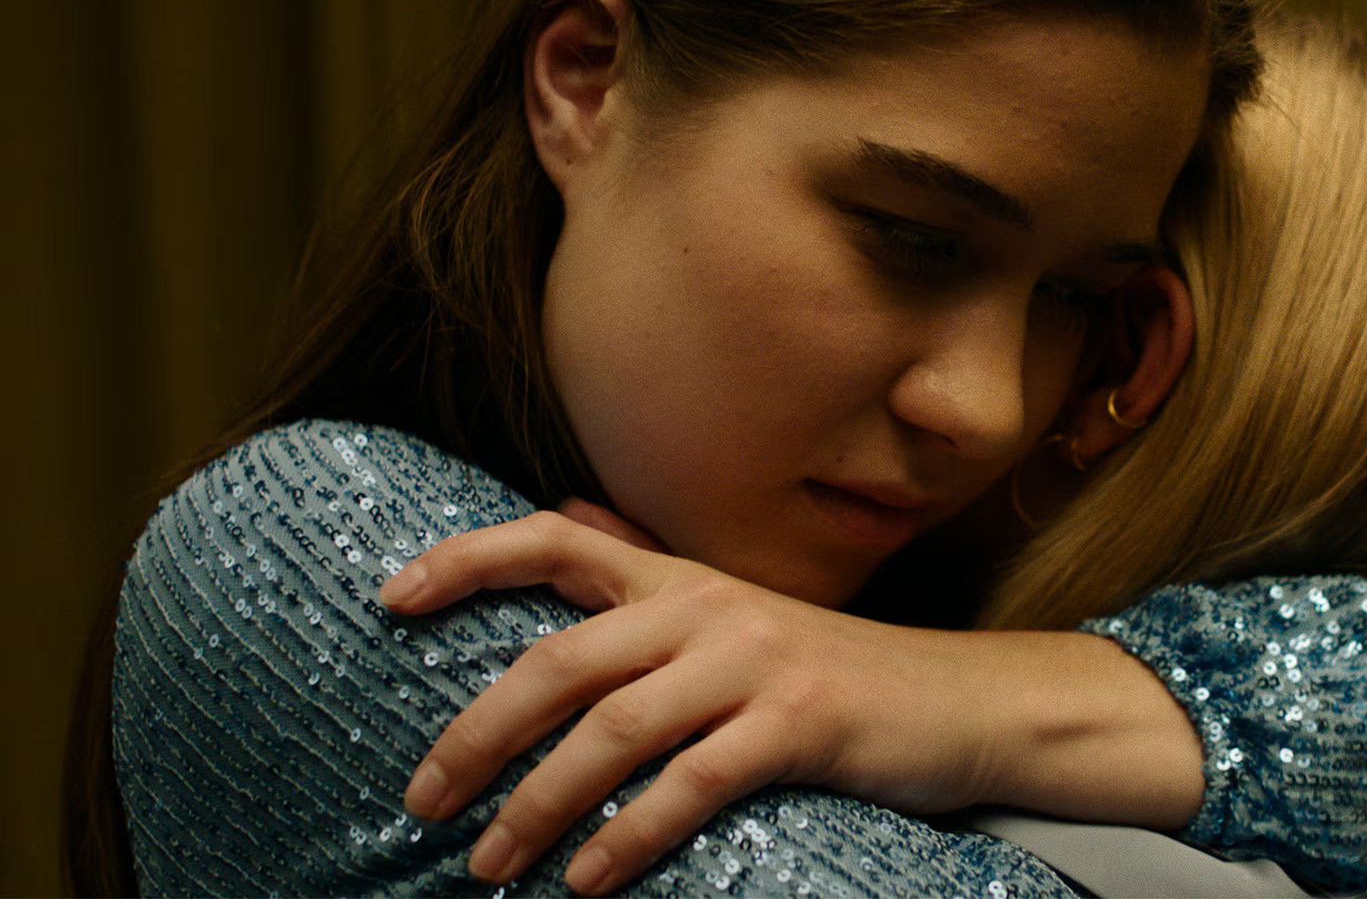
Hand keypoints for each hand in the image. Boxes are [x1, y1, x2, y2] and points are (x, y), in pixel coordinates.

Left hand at [379, 503, 1202, 894]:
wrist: (956, 702)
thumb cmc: (827, 676)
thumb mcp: (736, 621)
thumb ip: (653, 585)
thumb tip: (567, 526)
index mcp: (684, 579)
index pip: (558, 539)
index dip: (468, 559)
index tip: (388, 599)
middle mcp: (710, 608)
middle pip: (561, 659)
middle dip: (477, 734)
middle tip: (422, 800)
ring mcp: (756, 663)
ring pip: (615, 730)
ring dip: (538, 806)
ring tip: (490, 866)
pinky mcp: (799, 723)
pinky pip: (692, 783)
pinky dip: (629, 835)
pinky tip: (588, 881)